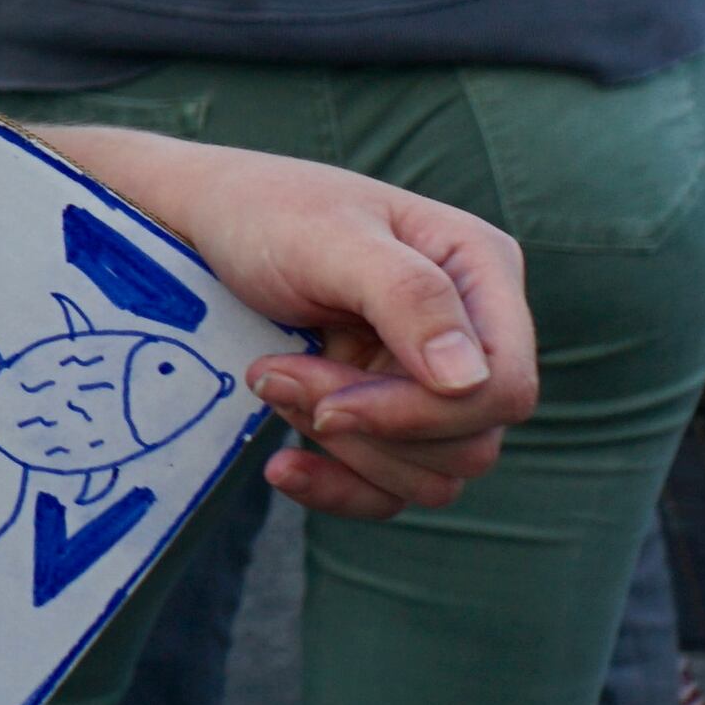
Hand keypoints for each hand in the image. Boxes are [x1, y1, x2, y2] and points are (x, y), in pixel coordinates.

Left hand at [29, 122, 537, 520]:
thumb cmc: (263, 213)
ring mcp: (435, 379)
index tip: (332, 402)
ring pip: (437, 475)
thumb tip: (473, 382)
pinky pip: (396, 491)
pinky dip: (341, 489)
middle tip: (275, 376)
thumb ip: (406, 296)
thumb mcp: (326, 238)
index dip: (426, 413)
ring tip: (272, 385)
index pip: (505, 386)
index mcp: (481, 272)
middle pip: (472, 441)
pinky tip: (283, 465)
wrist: (199, 226)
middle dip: (369, 425)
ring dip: (349, 450)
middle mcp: (473, 331)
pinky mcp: (392, 416)